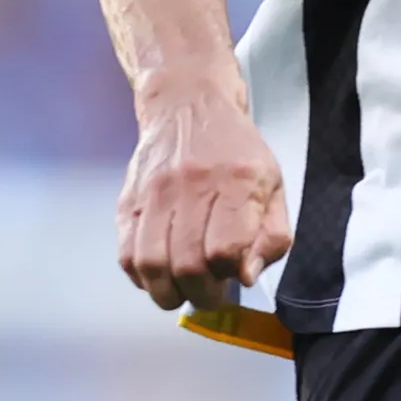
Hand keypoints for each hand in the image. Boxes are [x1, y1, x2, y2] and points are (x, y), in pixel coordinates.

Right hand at [117, 75, 291, 310]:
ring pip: (152, 263)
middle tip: (209, 295)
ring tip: (183, 292)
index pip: (226, 248)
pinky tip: (159, 276)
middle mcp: (192, 186)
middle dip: (201, 293)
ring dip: (168, 292)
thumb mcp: (273, 183)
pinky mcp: (128, 201)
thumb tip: (247, 276)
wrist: (188, 105)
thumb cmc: (236, 151)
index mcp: (238, 181)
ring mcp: (155, 194)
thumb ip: (271, 233)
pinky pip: (127, 254)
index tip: (234, 276)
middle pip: (187, 262)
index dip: (230, 273)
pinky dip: (141, 277)